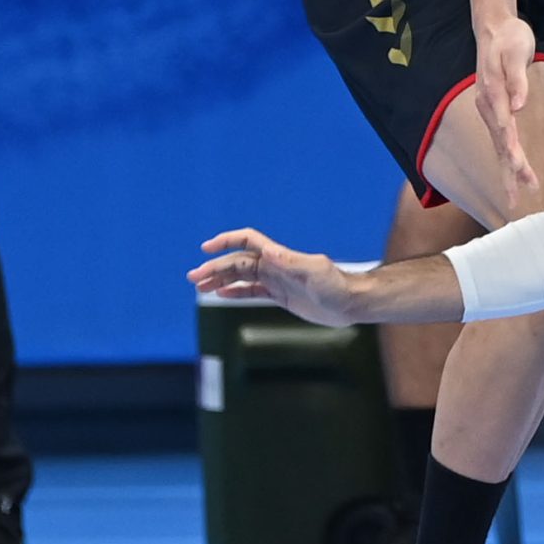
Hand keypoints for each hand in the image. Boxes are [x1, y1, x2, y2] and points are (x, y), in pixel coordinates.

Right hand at [188, 228, 361, 325]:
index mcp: (279, 257)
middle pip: (237, 262)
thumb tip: (269, 252)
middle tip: (193, 278)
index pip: (248, 241)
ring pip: (240, 276)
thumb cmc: (336, 285)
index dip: (227, 241)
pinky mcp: (280, 295)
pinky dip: (234, 291)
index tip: (206, 248)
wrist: (350, 302)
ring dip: (219, 279)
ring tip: (199, 287)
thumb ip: (292, 262)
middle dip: (214, 267)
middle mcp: (275, 266)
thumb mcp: (315, 272)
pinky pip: (251, 291)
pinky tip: (220, 294)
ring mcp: (276, 280)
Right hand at [472, 17, 539, 200]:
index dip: (511, 150)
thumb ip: (517, 80)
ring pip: (499, 145)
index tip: (518, 169)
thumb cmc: (509, 38)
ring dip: (508, 170)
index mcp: (492, 94)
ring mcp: (489, 109)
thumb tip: (518, 106)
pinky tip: (514, 170)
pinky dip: (507, 157)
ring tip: (519, 194)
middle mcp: (487, 106)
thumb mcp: (516, 53)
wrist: (494, 27)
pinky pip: (501, 138)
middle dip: (508, 171)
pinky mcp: (494, 108)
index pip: (504, 128)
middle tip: (517, 197)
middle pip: (499, 144)